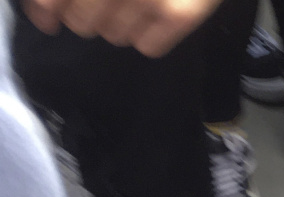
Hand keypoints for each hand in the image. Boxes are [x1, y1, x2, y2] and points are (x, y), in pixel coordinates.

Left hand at [23, 0, 220, 56]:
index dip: (46, 9)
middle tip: (108, 2)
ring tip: (136, 3)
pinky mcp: (180, 16)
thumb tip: (46, 8)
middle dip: (88, 15)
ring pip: (115, 36)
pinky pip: (148, 46)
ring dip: (120, 24)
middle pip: (83, 24)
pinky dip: (150, 36)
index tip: (46, 19)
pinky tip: (158, 15)